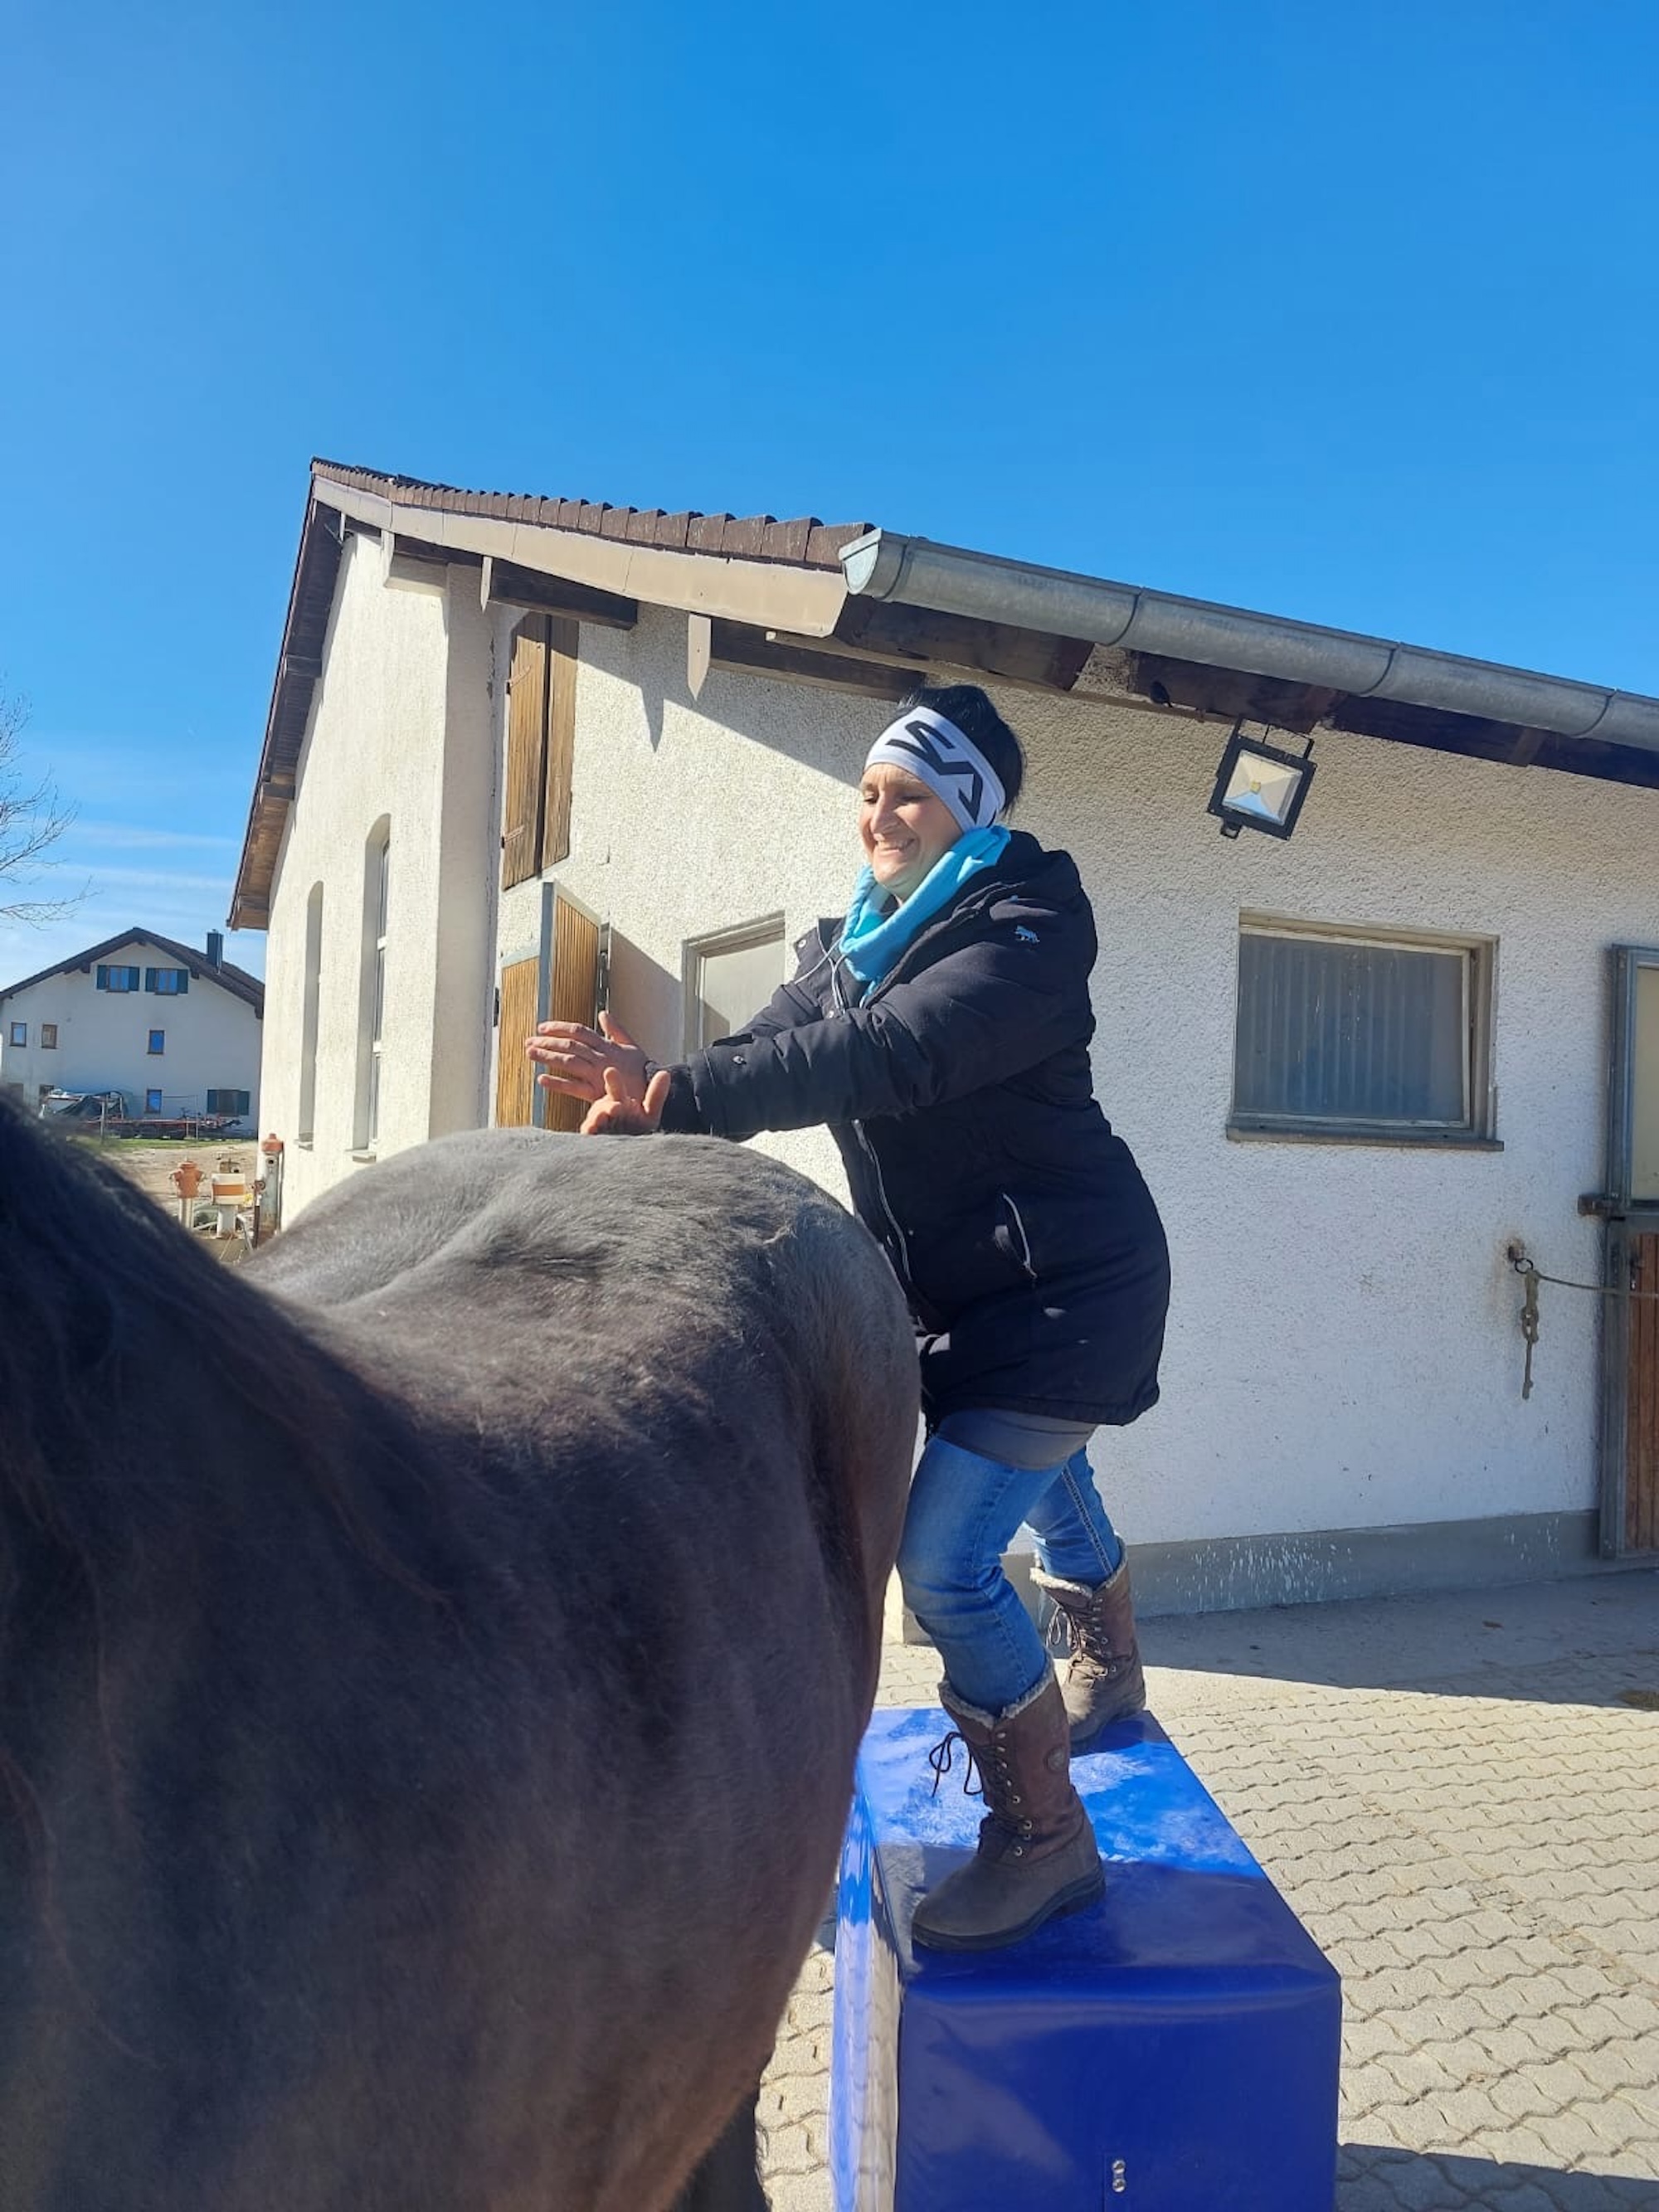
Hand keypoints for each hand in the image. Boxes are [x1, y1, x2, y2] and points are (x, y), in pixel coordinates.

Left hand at [526, 1011, 648, 1104]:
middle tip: (528, 1041)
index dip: (559, 1028)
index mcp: (607, 1045)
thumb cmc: (641, 1068)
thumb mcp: (630, 1044)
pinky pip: (574, 1088)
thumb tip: (604, 1013)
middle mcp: (600, 1057)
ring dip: (548, 1057)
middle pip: (570, 1045)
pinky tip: (541, 1080)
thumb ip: (615, 1029)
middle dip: (547, 1042)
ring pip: (569, 1062)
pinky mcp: (597, 1092)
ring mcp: (598, 1074)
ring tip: (530, 1054)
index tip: (542, 1028)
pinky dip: (557, 1083)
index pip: (579, 1031)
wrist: (653, 1090)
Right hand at [581, 1066, 671, 1136]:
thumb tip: (665, 1073)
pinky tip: (592, 1131)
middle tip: (617, 1107)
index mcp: (617, 1102)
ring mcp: (596, 1127)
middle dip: (607, 1105)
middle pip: (602, 1105)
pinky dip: (589, 1131)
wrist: (633, 1158)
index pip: (614, 1090)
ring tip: (603, 1118)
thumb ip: (656, 1096)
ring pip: (592, 1119)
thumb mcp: (649, 1115)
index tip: (610, 1072)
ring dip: (597, 1118)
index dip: (613, 1082)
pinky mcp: (591, 1140)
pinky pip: (587, 1135)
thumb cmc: (638, 1134)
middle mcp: (605, 1113)